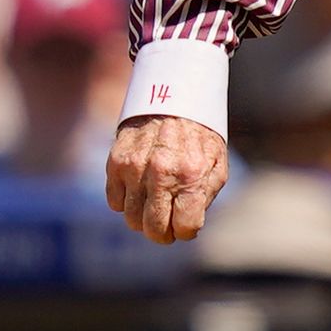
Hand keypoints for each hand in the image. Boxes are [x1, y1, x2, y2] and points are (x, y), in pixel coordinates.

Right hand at [106, 113, 231, 242]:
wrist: (171, 97)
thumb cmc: (198, 135)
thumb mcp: (216, 163)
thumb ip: (205, 197)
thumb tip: (187, 227)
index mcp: (191, 175)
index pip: (184, 228)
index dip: (185, 231)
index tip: (185, 224)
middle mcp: (161, 174)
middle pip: (153, 229)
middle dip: (162, 233)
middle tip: (166, 225)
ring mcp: (135, 168)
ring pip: (131, 219)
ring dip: (142, 218)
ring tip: (153, 204)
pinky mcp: (116, 162)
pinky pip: (114, 202)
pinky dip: (125, 202)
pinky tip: (138, 190)